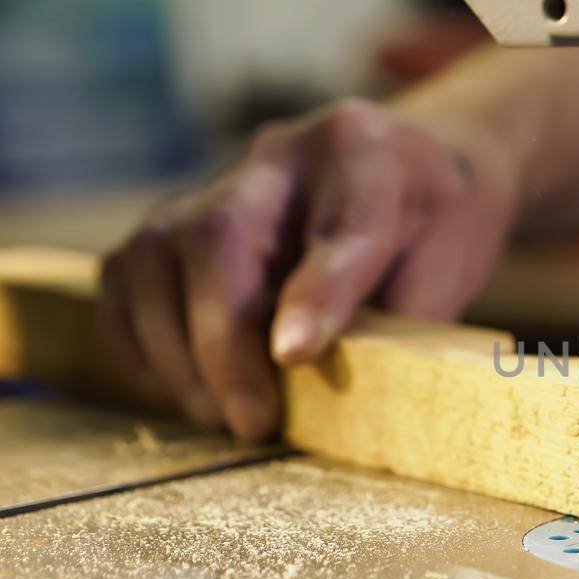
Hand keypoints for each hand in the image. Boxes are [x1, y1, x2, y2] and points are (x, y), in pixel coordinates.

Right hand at [99, 99, 519, 440]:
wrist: (413, 161)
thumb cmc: (436, 223)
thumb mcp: (451, 263)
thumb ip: (400, 316)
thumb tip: (331, 386)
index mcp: (367, 157)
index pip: (344, 226)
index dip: (316, 294)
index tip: (294, 356)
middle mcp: (283, 154)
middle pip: (223, 236)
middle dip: (223, 342)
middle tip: (251, 423)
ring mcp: (221, 177)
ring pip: (159, 250)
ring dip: (173, 348)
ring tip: (216, 413)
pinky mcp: (179, 213)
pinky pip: (127, 270)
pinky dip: (136, 335)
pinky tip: (175, 385)